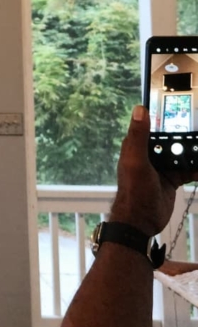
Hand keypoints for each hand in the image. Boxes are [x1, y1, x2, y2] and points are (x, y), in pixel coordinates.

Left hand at [110, 105, 197, 235]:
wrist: (141, 220)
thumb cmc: (134, 190)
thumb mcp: (136, 161)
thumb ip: (139, 136)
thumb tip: (140, 109)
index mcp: (137, 145)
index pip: (153, 125)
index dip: (166, 116)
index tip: (184, 106)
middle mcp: (149, 153)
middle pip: (171, 139)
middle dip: (188, 135)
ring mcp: (162, 166)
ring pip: (183, 154)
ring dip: (195, 152)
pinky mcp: (172, 178)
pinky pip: (189, 169)